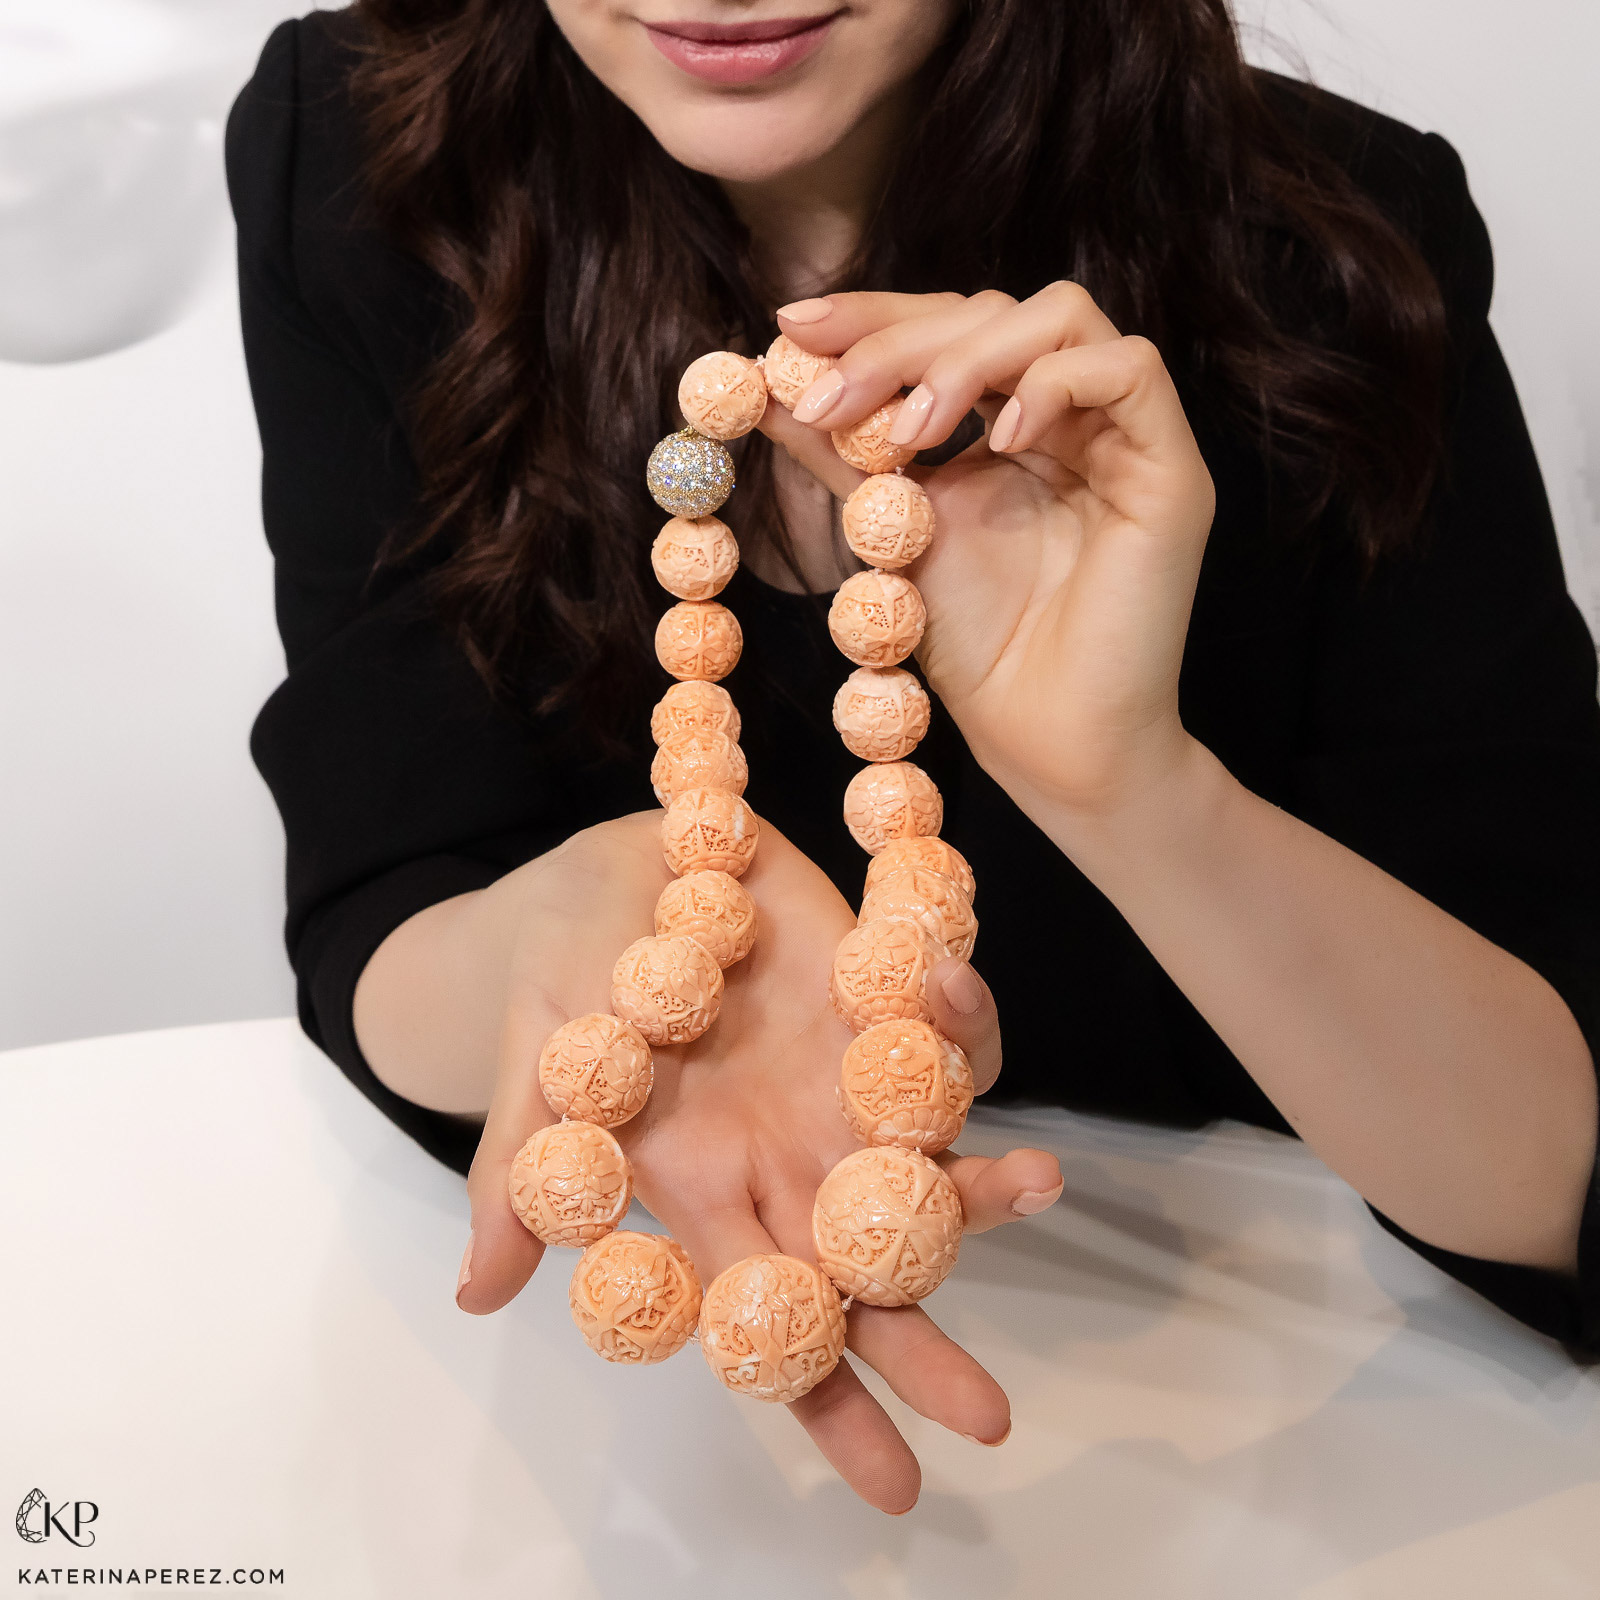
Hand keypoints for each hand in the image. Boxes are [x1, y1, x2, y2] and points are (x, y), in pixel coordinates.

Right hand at [456, 809, 1063, 1512]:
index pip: (774, 1323)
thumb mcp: (535, 1077)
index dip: (829, 1403)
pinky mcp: (872, 1003)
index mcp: (707, 1196)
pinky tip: (950, 983)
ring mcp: (839, 1084)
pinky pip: (940, 1033)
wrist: (606, 877)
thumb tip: (475, 1297)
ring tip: (1037, 1183)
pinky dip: (959, 1016)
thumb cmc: (557, 983)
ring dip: (985, 1182)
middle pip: (872, 1272)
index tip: (894, 1487)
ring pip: (933, 1159)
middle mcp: (787, 1157)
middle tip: (988, 1424)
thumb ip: (521, 1178)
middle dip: (928, 1345)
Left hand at [762, 284, 1215, 819]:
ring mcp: (1124, 437)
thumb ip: (840, 453)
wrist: (1042, 736)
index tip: (794, 327)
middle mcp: (1071, 416)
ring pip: (1062, 317)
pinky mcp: (1171, 470)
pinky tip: (998, 442)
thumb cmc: (977, 647)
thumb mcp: (891, 529)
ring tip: (909, 436)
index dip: (875, 315)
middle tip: (830, 392)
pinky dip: (1054, 384)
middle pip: (995, 310)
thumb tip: (762, 385)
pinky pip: (1132, 367)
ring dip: (967, 358)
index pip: (949, 326)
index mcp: (1009, 423)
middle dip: (900, 340)